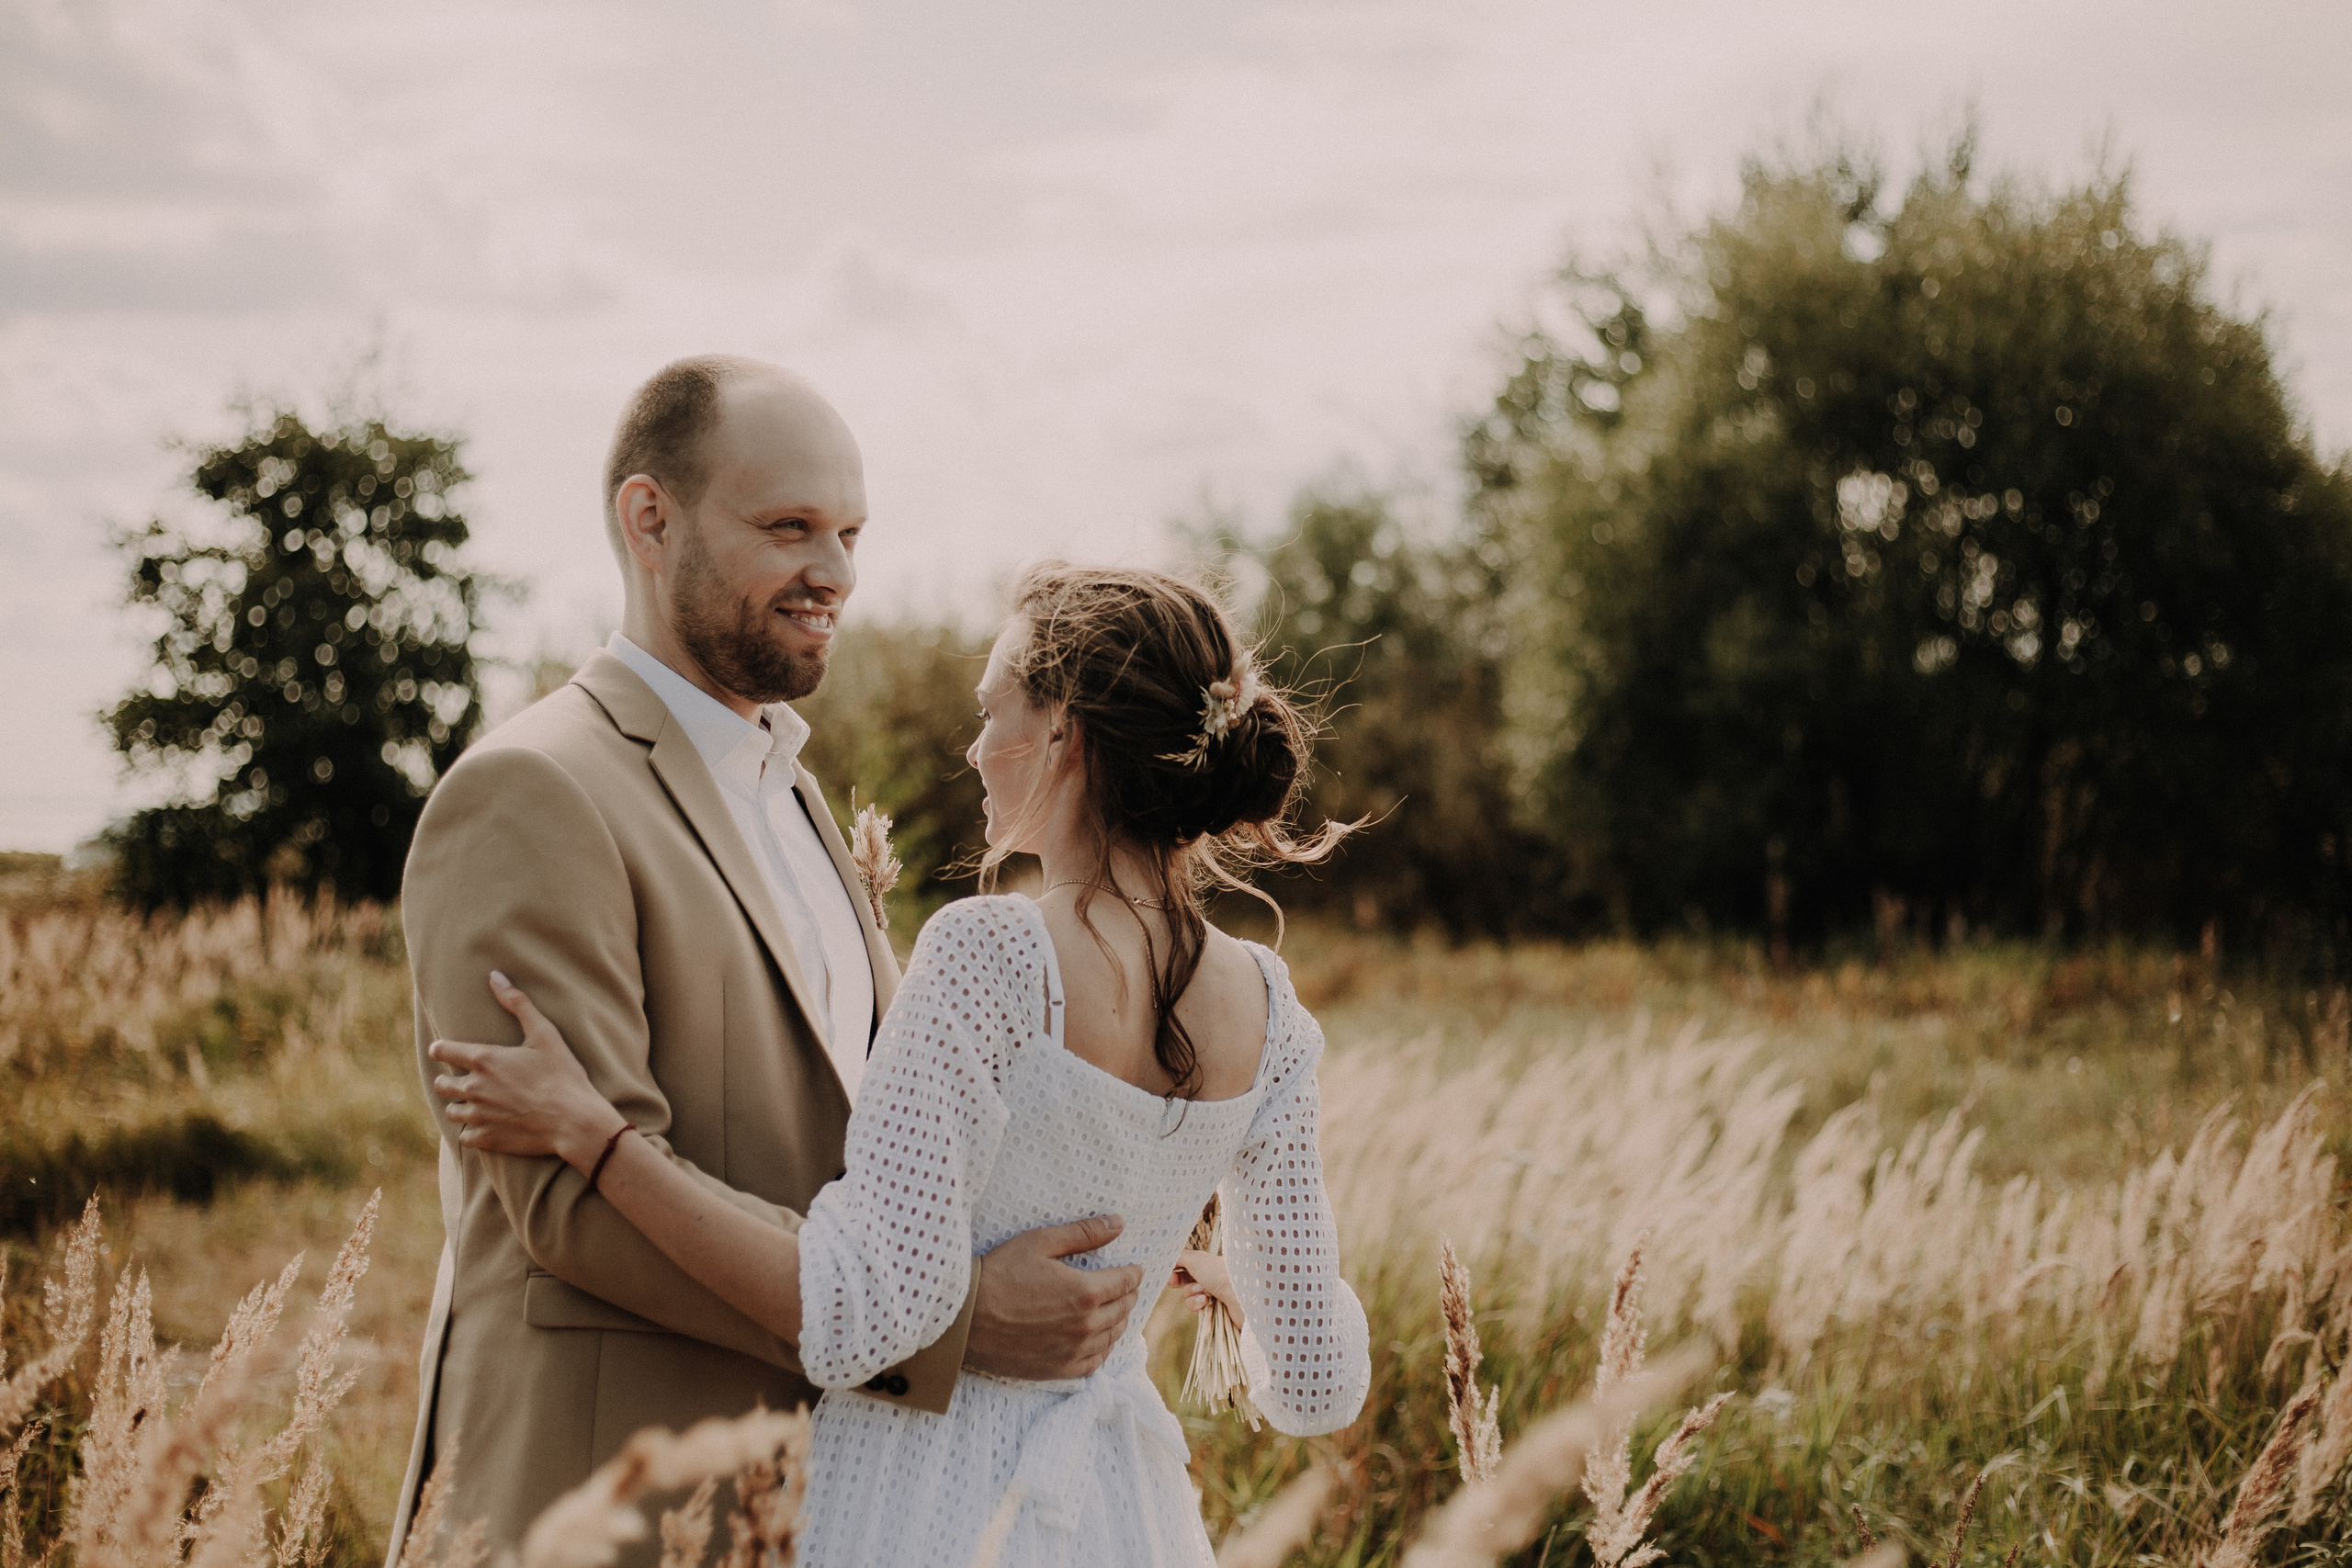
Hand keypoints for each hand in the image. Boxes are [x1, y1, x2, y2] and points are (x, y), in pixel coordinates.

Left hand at [429, 972, 625, 1169]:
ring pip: (452, 1112)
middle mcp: (474, 1088)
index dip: (440, 1049)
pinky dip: (471, 1132)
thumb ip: (518, 1003)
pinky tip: (484, 1126)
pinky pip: (465, 1137)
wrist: (573, 1119)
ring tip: (473, 1105)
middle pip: (442, 1085)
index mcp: (484, 1060)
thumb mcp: (545, 1033)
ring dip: (459, 1106)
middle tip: (461, 1080)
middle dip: (448, 1080)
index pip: (443, 1051)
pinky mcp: (487, 1139)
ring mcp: (478, 1116)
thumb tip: (495, 976)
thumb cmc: (562, 1074)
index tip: (442, 1050)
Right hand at [964, 1215, 1144, 1380]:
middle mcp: (1085, 1325)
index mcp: (1085, 1292)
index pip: (1125, 1282)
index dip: (1133, 1272)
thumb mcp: (1040, 1242)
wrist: (964, 1319)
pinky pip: (1094, 1363)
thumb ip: (1083, 1233)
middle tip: (1125, 1286)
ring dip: (1119, 1320)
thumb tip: (1118, 1223)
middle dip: (1127, 1294)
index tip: (1134, 1268)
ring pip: (1112, 1336)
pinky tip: (1099, 1340)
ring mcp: (1073, 1351)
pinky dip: (1103, 1349)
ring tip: (1115, 1309)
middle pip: (1123, 1309)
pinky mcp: (1058, 1370)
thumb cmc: (999, 1274)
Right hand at [1170, 1249, 1241, 1322]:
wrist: (1239, 1295)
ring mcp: (1212, 1295)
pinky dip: (1198, 1305)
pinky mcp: (1213, 1310)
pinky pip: (1196, 1309)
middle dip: (1181, 1282)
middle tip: (1175, 1281)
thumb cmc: (1218, 1273)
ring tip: (1205, 1293)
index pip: (1185, 1267)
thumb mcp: (1196, 1259)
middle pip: (1184, 1282)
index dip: (1174, 1271)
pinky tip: (1207, 1303)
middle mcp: (1209, 1278)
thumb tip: (1169, 1256)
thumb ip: (1179, 1256)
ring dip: (1192, 1294)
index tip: (1169, 1274)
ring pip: (1188, 1297)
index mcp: (1207, 1264)